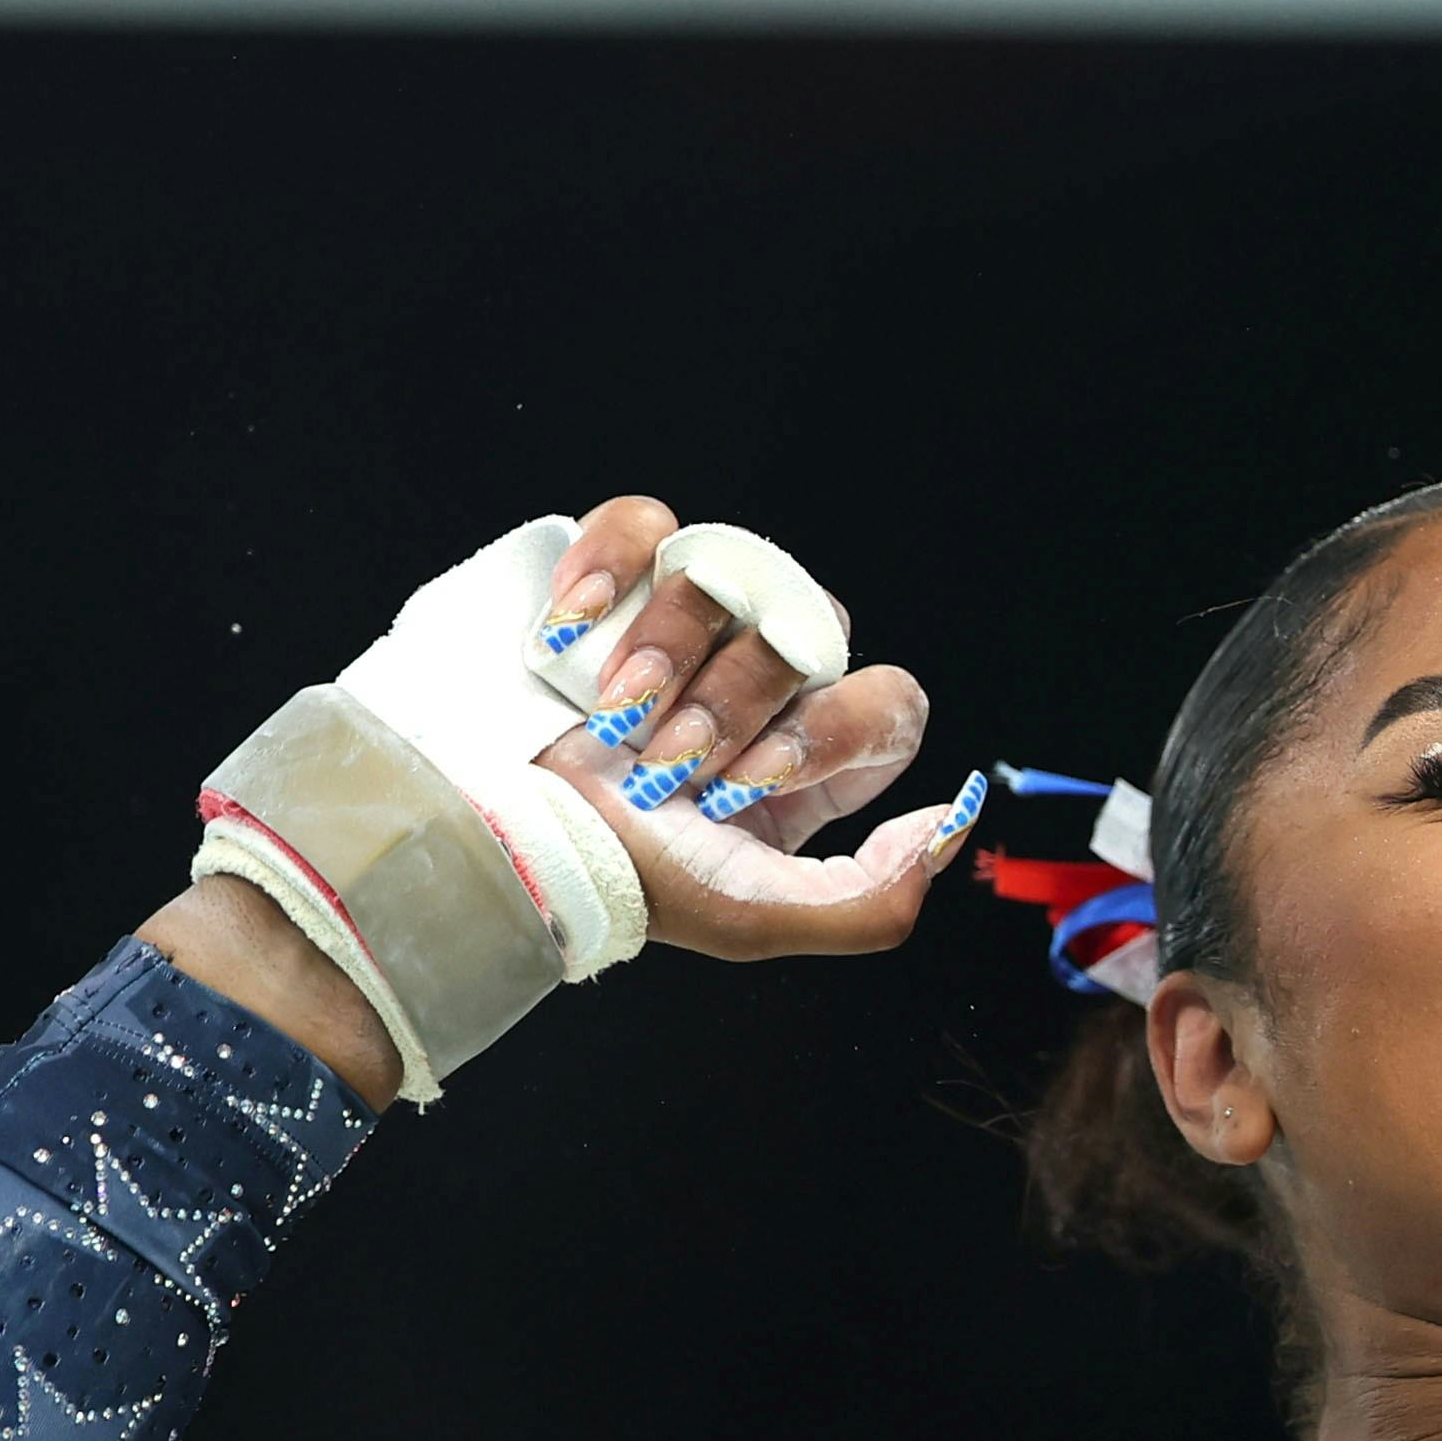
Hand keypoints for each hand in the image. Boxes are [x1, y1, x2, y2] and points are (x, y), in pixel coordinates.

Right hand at [537, 495, 951, 960]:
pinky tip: (573, 631)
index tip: (752, 778)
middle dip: (735, 702)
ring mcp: (689, 621)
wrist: (490, 841)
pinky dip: (611, 567)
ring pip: (733, 574)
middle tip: (670, 760)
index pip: (888, 701)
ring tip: (612, 718)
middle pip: (813, 629)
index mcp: (809, 758)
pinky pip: (644, 523)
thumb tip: (951, 819)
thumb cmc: (618, 880)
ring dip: (669, 651)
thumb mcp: (756, 918)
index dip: (831, 729)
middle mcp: (761, 680)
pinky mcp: (615, 581)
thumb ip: (876, 896)